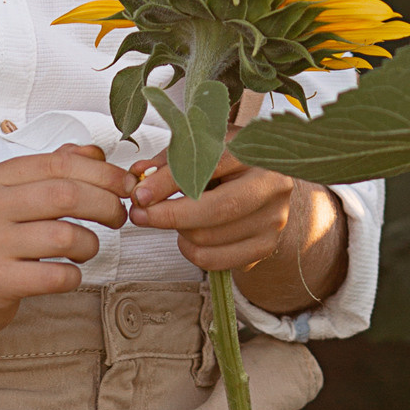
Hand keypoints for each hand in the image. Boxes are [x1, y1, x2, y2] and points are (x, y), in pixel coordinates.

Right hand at [0, 144, 132, 335]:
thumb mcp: (10, 196)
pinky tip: (68, 274)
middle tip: (118, 217)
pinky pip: (56, 276)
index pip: (60, 163)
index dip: (103, 173)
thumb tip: (94, 153)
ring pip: (65, 237)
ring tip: (85, 249)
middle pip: (67, 195)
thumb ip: (51, 171)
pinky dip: (74, 276)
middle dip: (106, 205)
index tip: (125, 186)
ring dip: (90, 244)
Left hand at [127, 147, 297, 275]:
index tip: (140, 194)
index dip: (171, 182)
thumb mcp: (202, 148)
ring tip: (171, 218)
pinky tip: (188, 236)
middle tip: (140, 215)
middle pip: (216, 209)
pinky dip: (191, 251)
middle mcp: (272, 185)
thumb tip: (135, 178)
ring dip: (178, 232)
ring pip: (209, 238)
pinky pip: (214, 260)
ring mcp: (273, 219)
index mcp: (255, 151)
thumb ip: (169, 160)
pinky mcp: (265, 246)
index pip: (211, 166)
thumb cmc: (227, 162)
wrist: (264, 185)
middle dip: (170, 216)